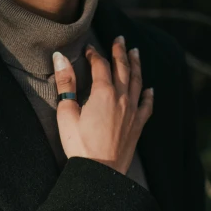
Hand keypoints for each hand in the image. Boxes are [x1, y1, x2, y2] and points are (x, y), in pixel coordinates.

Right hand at [52, 37, 153, 175]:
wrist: (100, 172)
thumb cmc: (80, 145)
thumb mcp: (66, 112)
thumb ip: (65, 83)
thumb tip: (60, 57)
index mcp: (104, 93)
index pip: (100, 65)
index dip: (94, 54)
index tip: (89, 48)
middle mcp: (122, 98)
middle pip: (122, 68)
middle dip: (120, 52)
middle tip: (120, 39)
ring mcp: (133, 111)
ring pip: (137, 82)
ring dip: (136, 65)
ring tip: (136, 53)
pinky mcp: (138, 125)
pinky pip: (147, 105)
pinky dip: (149, 94)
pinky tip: (150, 89)